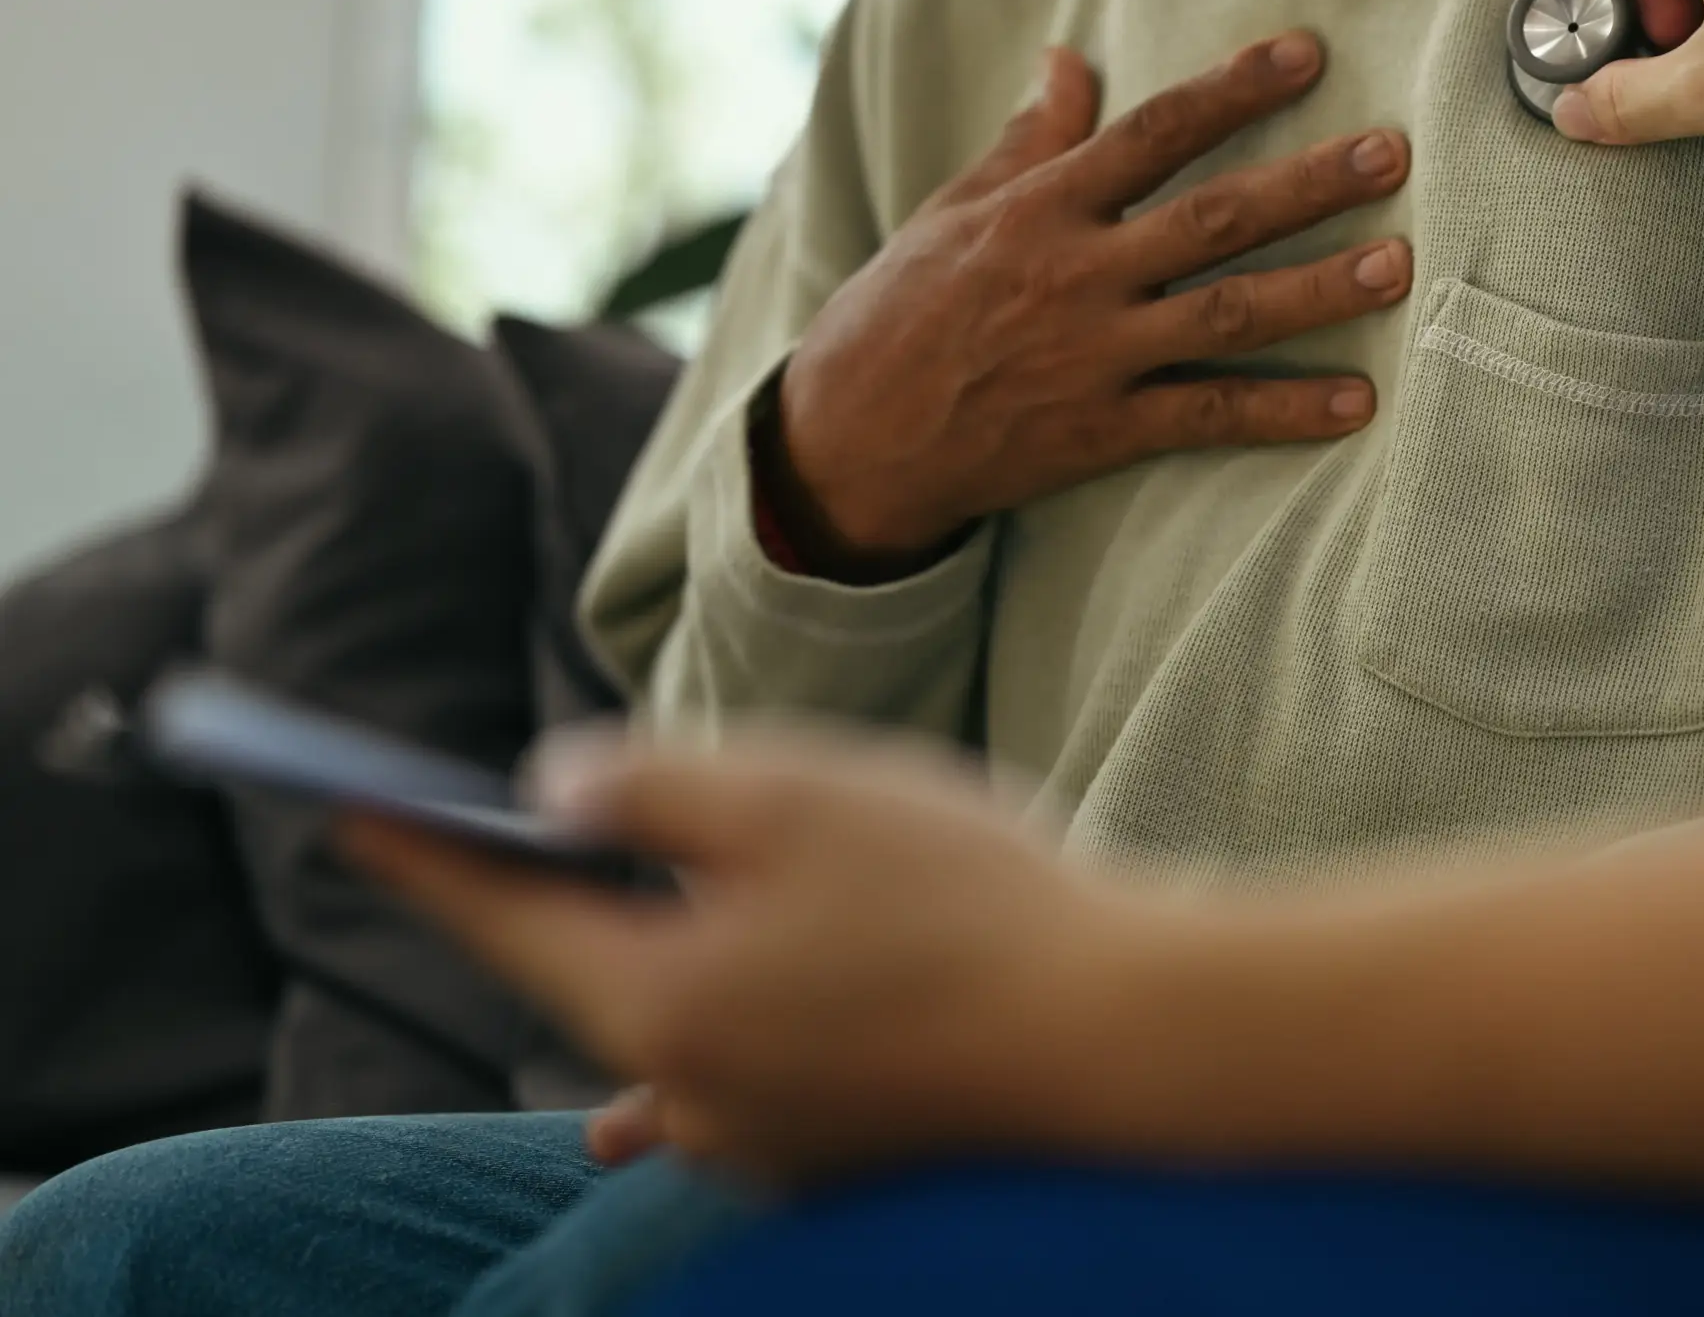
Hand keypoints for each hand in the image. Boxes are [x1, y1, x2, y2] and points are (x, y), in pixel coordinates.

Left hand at [341, 735, 1151, 1185]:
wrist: (1121, 1039)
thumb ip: (649, 782)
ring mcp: (759, 1139)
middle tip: (471, 837)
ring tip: (550, 943)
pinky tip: (630, 1125)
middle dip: (530, 901)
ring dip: (609, 979)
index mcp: (658, 1000)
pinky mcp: (828, 1155)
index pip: (503, 913)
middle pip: (575, 980)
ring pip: (644, 1046)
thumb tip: (551, 788)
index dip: (425, 852)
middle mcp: (689, 1091)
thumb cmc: (965, 899)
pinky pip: (710, 1106)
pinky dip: (665, 1083)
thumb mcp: (794, 794)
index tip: (348, 807)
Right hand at [775, 33, 1412, 571]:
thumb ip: (1027, 140)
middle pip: (1211, 218)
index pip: (1153, 131)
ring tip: (1397, 266)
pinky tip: (1357, 403)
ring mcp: (1094, 355)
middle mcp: (1076, 274)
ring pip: (1226, 313)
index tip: (1307, 54)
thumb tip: (1068, 58)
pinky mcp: (1102, 430)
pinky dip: (1284, 411)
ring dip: (1318, 290)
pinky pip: (1209, 416)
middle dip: (1307, 184)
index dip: (1232, 89)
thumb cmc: (899, 312)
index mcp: (1040, 208)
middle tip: (1393, 153)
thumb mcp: (953, 211)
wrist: (847, 440)